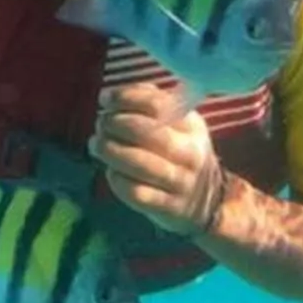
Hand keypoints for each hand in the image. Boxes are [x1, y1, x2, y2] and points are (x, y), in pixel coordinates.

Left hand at [90, 80, 224, 236]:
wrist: (205, 201)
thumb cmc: (179, 152)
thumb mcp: (177, 124)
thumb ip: (150, 103)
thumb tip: (112, 96)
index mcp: (192, 125)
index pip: (158, 104)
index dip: (125, 98)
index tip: (104, 98)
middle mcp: (190, 153)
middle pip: (150, 134)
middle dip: (115, 124)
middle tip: (100, 124)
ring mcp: (180, 182)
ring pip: (140, 164)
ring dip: (110, 151)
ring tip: (96, 145)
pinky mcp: (168, 207)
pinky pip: (136, 192)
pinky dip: (117, 180)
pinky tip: (111, 171)